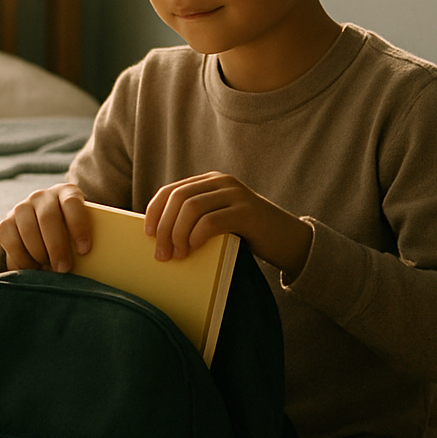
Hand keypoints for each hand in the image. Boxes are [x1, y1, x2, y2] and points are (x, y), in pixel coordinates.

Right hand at [0, 183, 91, 272]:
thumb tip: (91, 263)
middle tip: (64, 269)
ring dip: (38, 253)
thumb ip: (83, 241)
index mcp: (67, 193)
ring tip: (48, 269)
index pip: (72, 203)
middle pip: (48, 218)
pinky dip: (20, 257)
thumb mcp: (80, 232)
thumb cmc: (71, 235)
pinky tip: (32, 268)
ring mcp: (22, 207)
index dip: (78, 226)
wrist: (45, 231)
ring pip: (27, 229)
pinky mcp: (6, 222)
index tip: (84, 250)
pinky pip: (9, 238)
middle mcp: (42, 196)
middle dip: (56, 247)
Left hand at [144, 172, 312, 278]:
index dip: (155, 211)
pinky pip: (211, 221)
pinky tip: (194, 249)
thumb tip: (158, 237)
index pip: (171, 190)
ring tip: (177, 255)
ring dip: (178, 234)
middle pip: (178, 199)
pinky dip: (197, 236)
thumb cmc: (247, 236)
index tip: (147, 234)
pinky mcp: (247, 211)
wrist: (289, 240)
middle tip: (161, 254)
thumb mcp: (218, 220)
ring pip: (191, 208)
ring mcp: (235, 194)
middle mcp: (221, 182)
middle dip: (164, 228)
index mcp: (210, 182)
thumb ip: (195, 219)